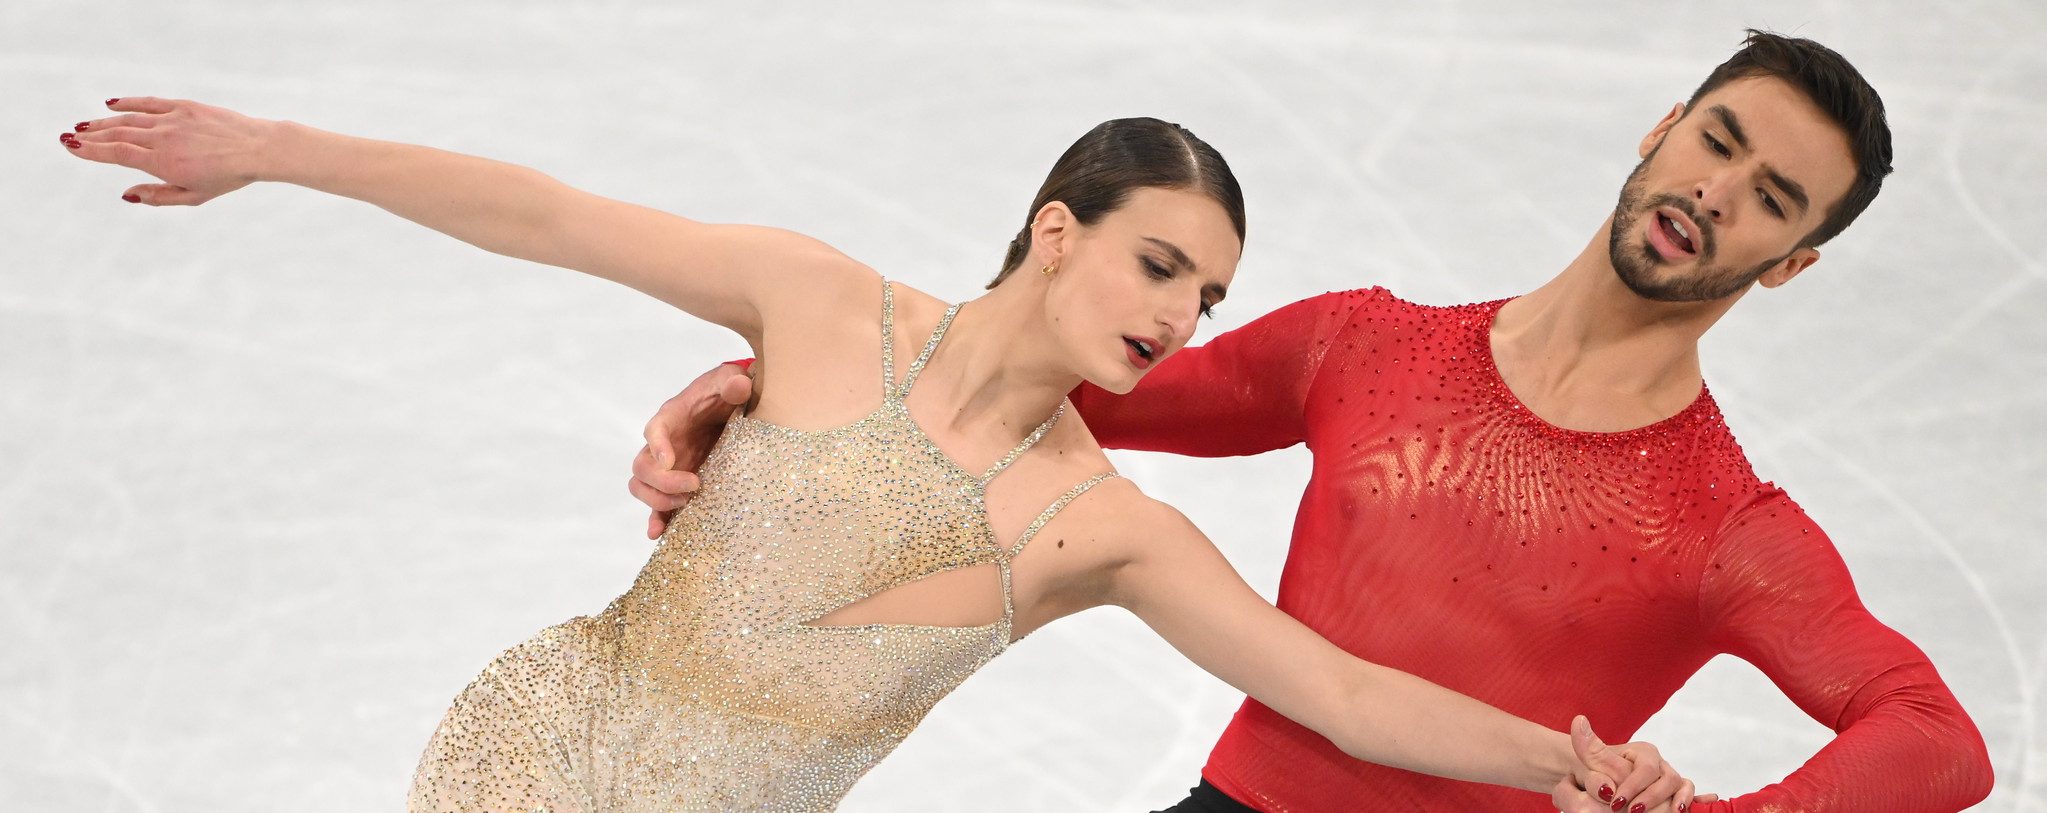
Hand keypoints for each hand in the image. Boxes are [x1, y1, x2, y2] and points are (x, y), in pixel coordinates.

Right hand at [62, 96, 277, 205]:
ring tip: (85, 125)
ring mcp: (173, 119)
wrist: (259, 149)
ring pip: (129, 118)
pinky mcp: (184, 106)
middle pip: (117, 134)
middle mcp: (163, 138)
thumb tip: (126, 195)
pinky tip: (111, 104)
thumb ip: (158, 196)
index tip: (71, 147)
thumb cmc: (228, 177)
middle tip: (69, 137)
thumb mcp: (194, 196)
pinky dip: (128, 103)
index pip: (116, 153)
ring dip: (104, 121)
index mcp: (162, 163)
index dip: (91, 150)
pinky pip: (149, 103)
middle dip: (90, 136)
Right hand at [629, 362, 753, 537]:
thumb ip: (734, 383)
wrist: (728, 405)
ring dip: (658, 501)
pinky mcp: (675, 482)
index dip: (657, 446)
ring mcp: (667, 466)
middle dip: (664, 482)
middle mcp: (663, 443)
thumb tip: (740, 386)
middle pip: (642, 467)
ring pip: (642, 487)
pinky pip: (656, 504)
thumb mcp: (732, 380)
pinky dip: (656, 519)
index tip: (670, 460)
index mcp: (672, 417)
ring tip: (687, 504)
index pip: (654, 429)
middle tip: (695, 485)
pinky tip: (660, 534)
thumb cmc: (725, 390)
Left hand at [1550, 716, 1716, 812]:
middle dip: (1652, 797)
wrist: (1602, 785)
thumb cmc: (1598, 772)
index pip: (1646, 769)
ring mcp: (1668, 779)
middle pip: (1668, 778)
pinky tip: (1686, 809)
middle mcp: (1659, 764)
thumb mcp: (1591, 760)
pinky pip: (1688, 794)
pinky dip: (1691, 800)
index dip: (1633, 786)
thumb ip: (1589, 747)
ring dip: (1677, 800)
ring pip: (1681, 785)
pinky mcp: (1674, 793)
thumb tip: (1580, 720)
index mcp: (1643, 752)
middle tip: (1631, 812)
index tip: (1614, 801)